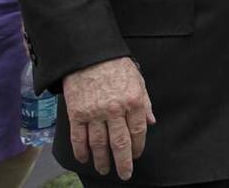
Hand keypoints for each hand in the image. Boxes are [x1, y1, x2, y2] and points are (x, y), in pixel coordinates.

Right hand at [62, 56, 155, 179]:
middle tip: (124, 174)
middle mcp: (115, 109)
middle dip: (123, 162)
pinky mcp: (77, 113)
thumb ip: (145, 103)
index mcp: (133, 101)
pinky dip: (81, 150)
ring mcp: (94, 113)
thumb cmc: (116, 65)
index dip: (138, 147)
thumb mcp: (138, 80)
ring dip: (102, 160)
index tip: (136, 156)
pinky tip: (84, 158)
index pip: (138, 131)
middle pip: (119, 143)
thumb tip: (151, 121)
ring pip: (98, 144)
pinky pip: (79, 137)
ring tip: (105, 168)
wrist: (89, 55)